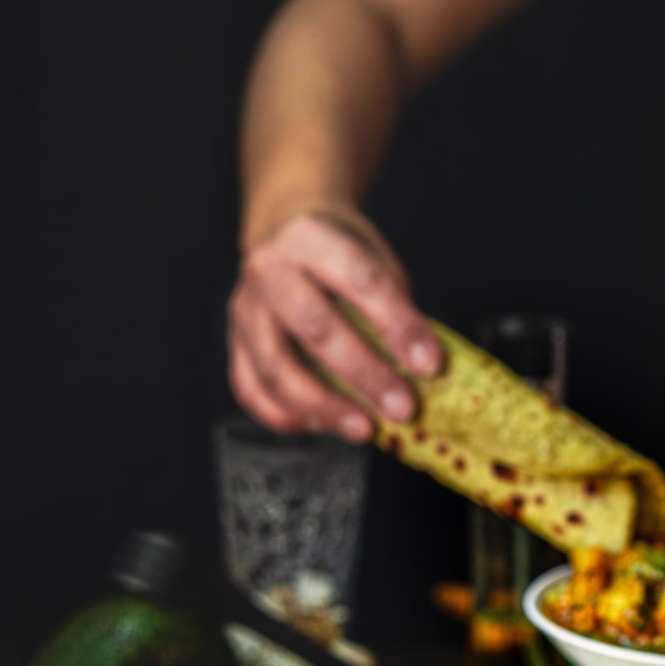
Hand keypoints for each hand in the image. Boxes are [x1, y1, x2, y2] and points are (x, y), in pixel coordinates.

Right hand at [227, 206, 441, 438]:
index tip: (431, 365)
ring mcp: (244, 309)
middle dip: (364, 373)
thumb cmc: (342, 259)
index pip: (359, 280)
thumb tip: (422, 374)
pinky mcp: (233, 345)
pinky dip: (288, 416)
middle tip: (403, 408)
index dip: (398, 325)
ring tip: (365, 429)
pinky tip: (323, 426)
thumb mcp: (376, 262)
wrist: (285, 236)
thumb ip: (395, 311)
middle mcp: (268, 268)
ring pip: (277, 367)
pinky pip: (252, 390)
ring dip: (325, 406)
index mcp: (310, 235)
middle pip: (315, 327)